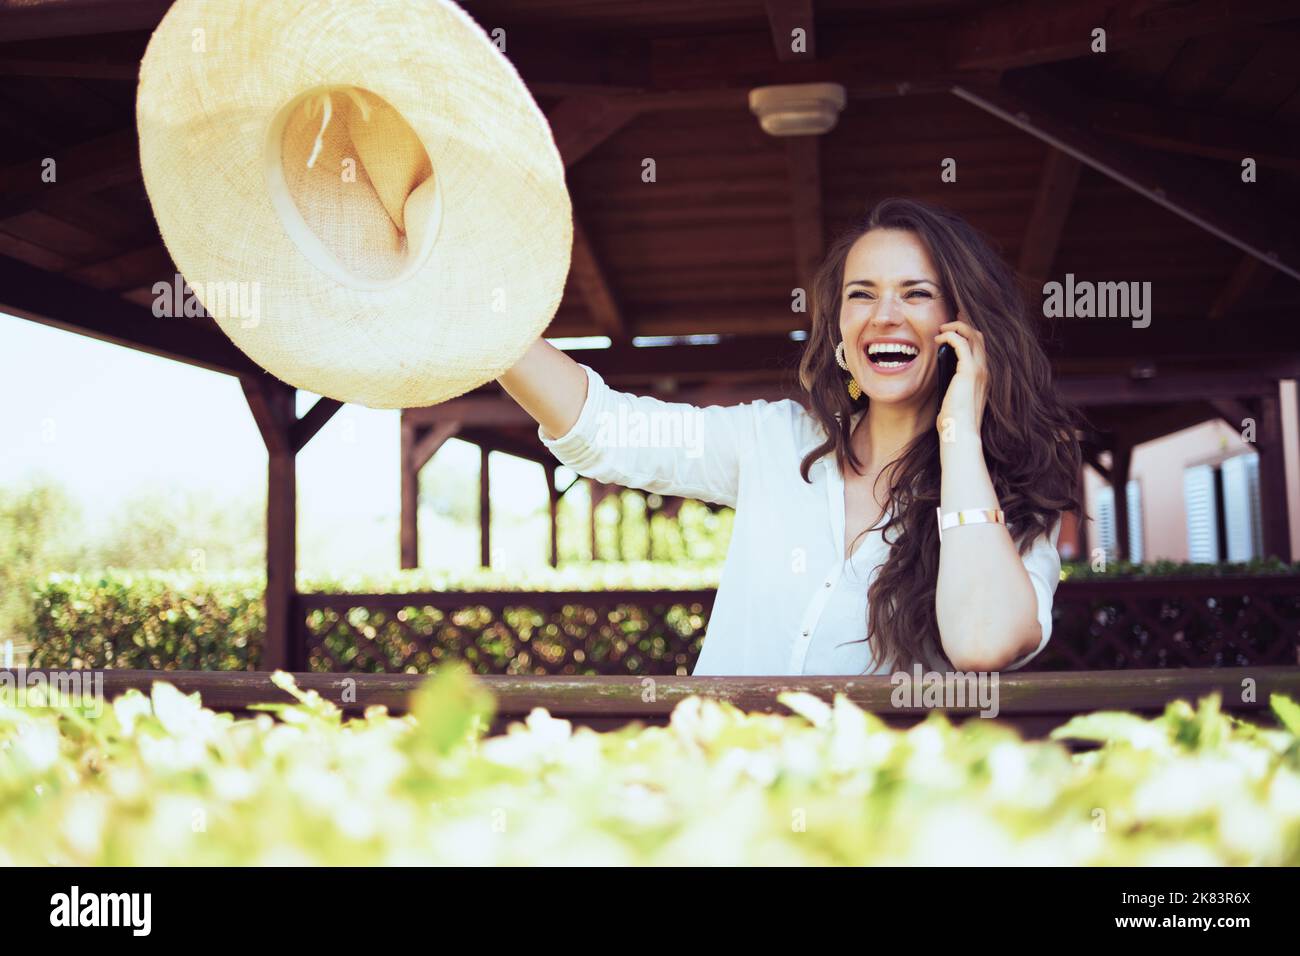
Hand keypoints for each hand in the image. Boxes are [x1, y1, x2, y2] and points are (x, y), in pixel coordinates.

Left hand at [934, 315, 987, 438]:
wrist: (961, 432)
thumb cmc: (955, 421)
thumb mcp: (954, 399)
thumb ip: (952, 385)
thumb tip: (941, 377)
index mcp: (983, 377)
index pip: (980, 348)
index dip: (969, 335)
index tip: (955, 328)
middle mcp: (985, 370)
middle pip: (980, 337)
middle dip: (965, 325)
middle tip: (949, 321)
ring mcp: (980, 369)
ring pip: (974, 335)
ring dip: (957, 327)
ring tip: (942, 329)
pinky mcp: (969, 370)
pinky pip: (961, 343)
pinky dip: (950, 336)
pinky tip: (938, 338)